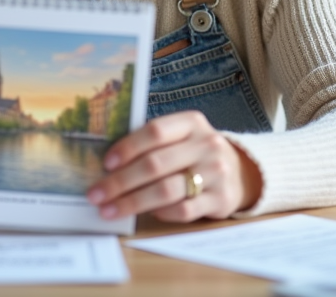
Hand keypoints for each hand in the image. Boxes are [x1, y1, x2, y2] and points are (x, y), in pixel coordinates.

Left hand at [85, 110, 262, 222]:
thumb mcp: (182, 137)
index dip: (128, 147)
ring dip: (132, 202)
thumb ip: (153, 143)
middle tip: (96, 194)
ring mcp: (216, 172)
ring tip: (109, 210)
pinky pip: (183, 210)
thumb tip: (108, 164)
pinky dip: (161, 213)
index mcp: (192, 122)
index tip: (106, 164)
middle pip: (155, 164)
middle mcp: (207, 144)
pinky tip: (146, 214)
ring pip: (166, 190)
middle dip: (120, 181)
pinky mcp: (220, 199)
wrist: (239, 172)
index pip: (155, 131)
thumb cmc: (195, 153)